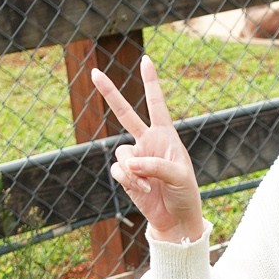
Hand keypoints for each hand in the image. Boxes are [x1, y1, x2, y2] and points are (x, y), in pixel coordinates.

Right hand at [91, 55, 204, 241]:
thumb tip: (130, 163)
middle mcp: (147, 141)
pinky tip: (144, 190)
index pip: (156, 104)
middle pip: (124, 113)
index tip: (146, 60)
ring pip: (122, 153)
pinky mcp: (126, 176)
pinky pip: (119, 171)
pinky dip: (131, 181)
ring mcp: (135, 158)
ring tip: (151, 184)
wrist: (175, 218)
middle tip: (94, 72)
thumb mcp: (179, 175)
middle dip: (110, 93)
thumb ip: (155, 165)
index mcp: (165, 135)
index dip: (150, 82)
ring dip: (136, 171)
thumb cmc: (184, 193)